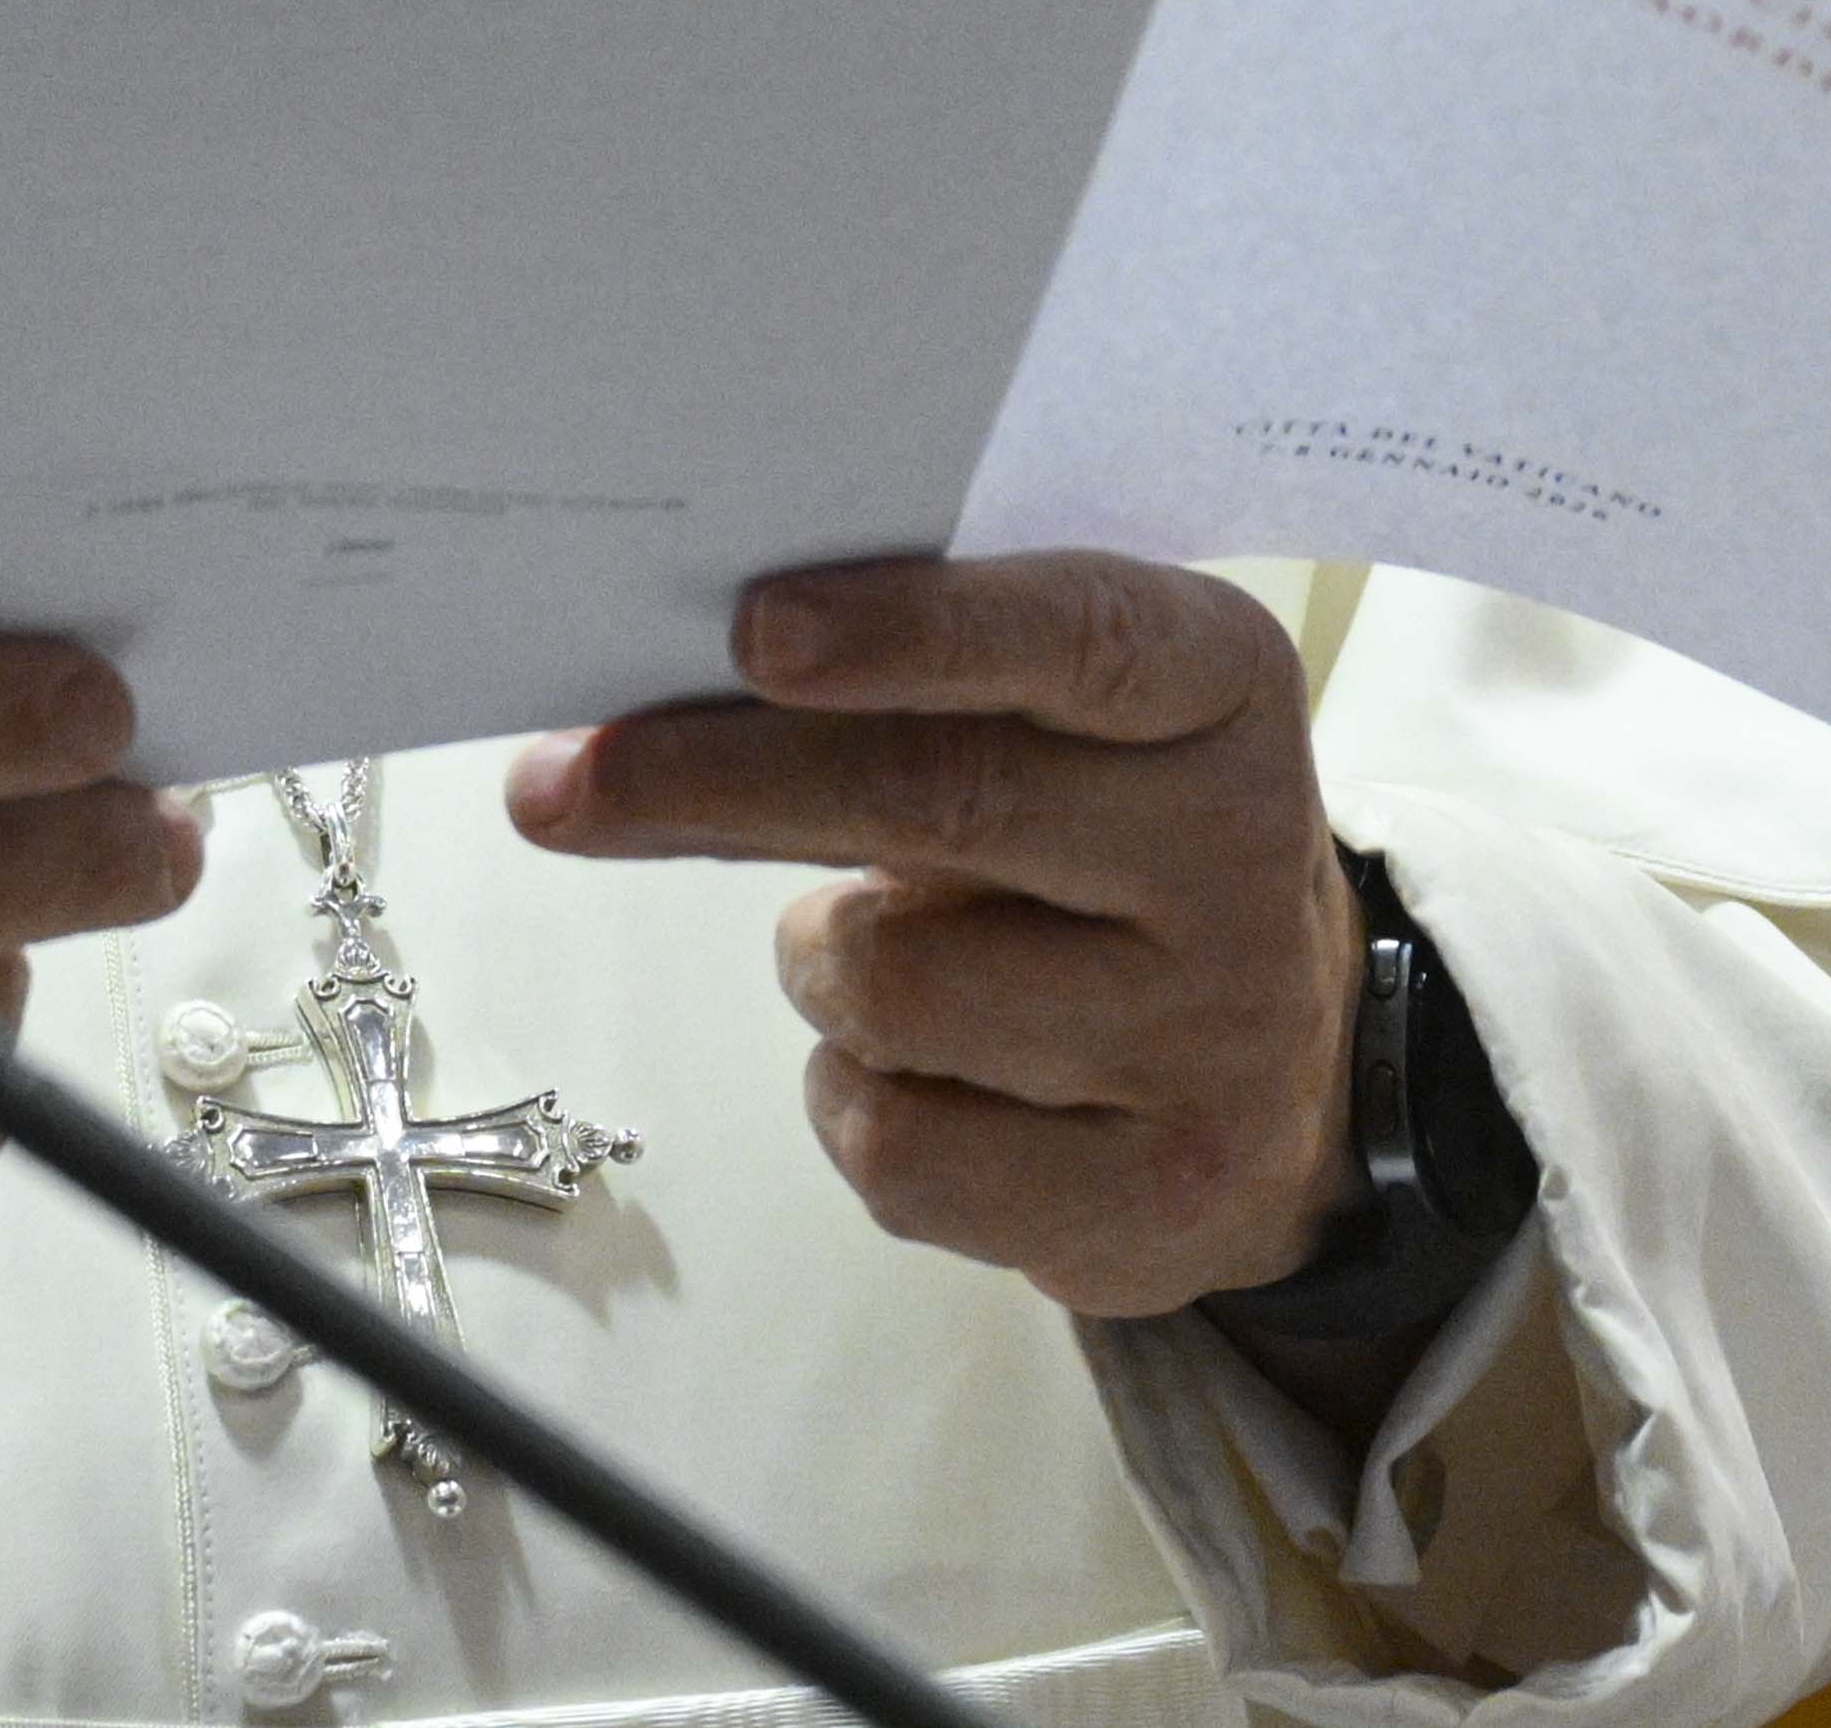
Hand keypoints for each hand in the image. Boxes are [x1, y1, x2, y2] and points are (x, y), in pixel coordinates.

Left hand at [506, 553, 1360, 1318]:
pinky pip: (897, 1145)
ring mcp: (1212, 1042)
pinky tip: (919, 1074)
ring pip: (889, 986)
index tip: (754, 629)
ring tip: (881, 948)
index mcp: (1217, 688)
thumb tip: (630, 708)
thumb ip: (888, 688)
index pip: (1075, 637)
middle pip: (941, 802)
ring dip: (815, 962)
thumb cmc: (1093, 853)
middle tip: (557, 785)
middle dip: (716, 785)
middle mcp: (1239, 856)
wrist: (1272, 1087)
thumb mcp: (1044, 728)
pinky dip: (850, 1101)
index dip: (910, 630)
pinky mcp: (1155, 1201)